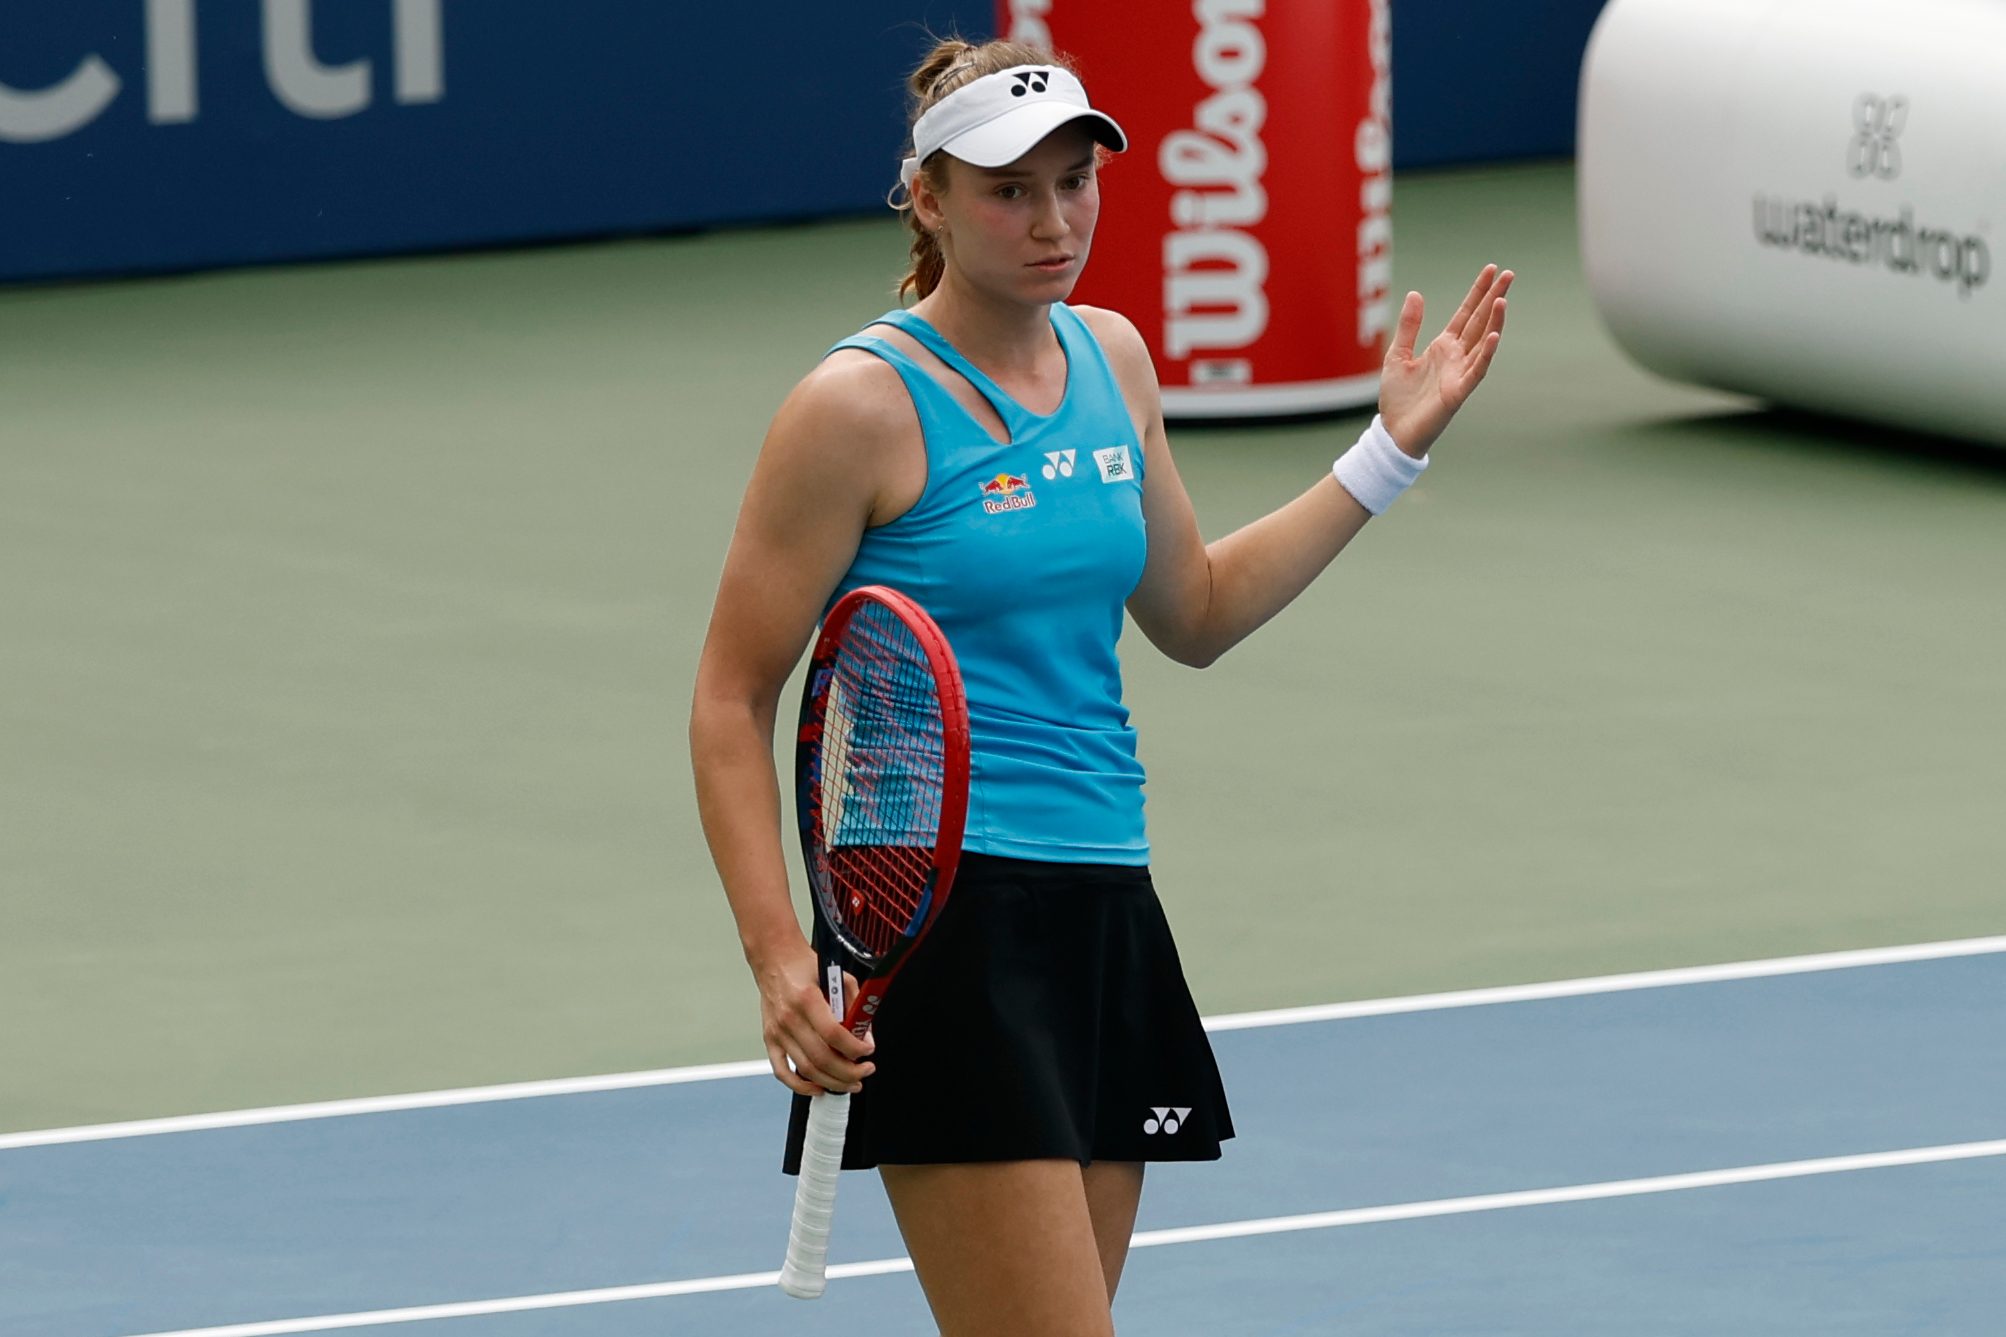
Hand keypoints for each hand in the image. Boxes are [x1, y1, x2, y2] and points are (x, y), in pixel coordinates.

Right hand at [752, 935, 875, 1095]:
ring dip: (833, 1082)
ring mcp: (777, 1032)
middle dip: (849, 1071)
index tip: (868, 1050)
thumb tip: (866, 1035)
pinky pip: (783, 1072)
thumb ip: (855, 1005)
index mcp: (807, 999)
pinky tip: (819, 1088)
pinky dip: (801, 1086)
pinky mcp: (770, 1040)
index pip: (834, 1034)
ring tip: (851, 1083)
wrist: (775, 961)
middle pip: (821, 1058)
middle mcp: (789, 1018)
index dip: (855, 1048)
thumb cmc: (806, 967)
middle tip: (865, 1071)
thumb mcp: (839, 977)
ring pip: (806, 1069)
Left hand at [1377, 264, 1512, 458]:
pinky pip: (1476, 370)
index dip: (1478, 292)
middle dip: (1493, 298)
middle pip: (1479, 321)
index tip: (1491, 270)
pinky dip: (1486, 353)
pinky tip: (1494, 335)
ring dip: (1494, 321)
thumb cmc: (1397, 397)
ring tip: (1503, 299)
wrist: (1393, 431)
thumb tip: (1416, 293)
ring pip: (1483, 342)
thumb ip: (1409, 326)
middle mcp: (1456, 357)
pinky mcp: (1458, 392)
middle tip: (1510, 274)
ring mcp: (1460, 373)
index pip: (1466, 314)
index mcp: (1443, 347)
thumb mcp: (1397, 354)